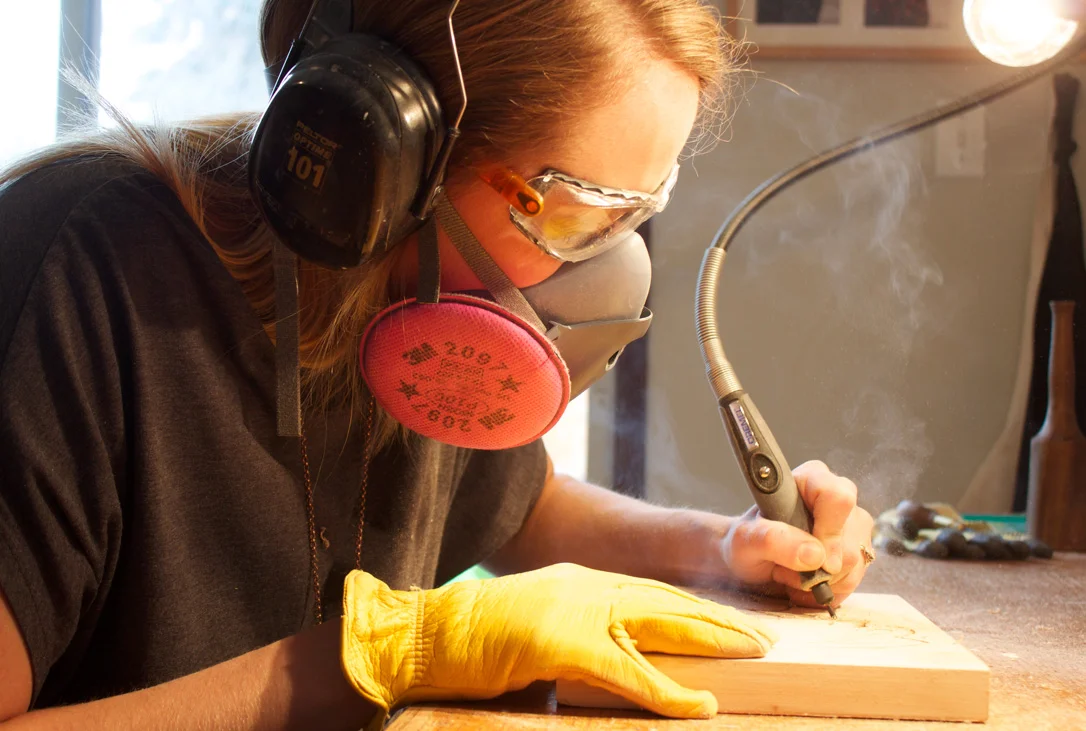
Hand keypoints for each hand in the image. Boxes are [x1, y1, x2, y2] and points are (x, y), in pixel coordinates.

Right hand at [341, 563, 775, 727]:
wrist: (431, 633)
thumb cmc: (477, 639)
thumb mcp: (541, 631)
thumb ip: (583, 639)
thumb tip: (620, 667)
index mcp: (583, 582)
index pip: (653, 593)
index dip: (697, 607)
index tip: (731, 621)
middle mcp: (588, 586)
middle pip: (669, 601)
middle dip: (720, 619)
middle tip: (766, 633)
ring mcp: (578, 610)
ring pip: (662, 623)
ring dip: (713, 641)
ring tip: (756, 652)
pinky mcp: (566, 643)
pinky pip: (628, 671)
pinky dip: (667, 691)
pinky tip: (699, 704)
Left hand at [720, 460, 873, 607]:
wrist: (751, 560)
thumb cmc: (747, 542)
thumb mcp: (746, 540)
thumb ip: (773, 541)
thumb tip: (815, 555)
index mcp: (810, 479)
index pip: (838, 497)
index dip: (829, 531)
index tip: (813, 556)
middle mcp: (837, 497)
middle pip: (849, 537)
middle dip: (819, 565)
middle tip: (786, 567)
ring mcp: (852, 524)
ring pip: (855, 561)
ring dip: (822, 580)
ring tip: (794, 573)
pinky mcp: (857, 549)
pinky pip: (855, 578)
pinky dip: (830, 588)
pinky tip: (807, 582)